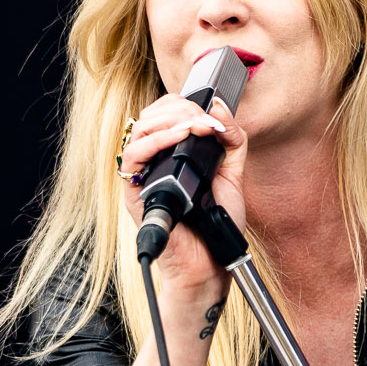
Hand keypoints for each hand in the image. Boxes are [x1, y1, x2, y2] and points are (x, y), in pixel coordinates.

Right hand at [118, 91, 247, 294]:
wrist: (211, 260)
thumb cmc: (216, 221)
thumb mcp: (233, 172)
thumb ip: (231, 140)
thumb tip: (220, 106)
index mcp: (172, 153)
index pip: (166, 112)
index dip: (186, 105)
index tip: (212, 116)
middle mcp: (154, 161)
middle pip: (152, 115)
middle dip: (182, 110)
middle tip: (206, 122)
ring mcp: (143, 175)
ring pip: (141, 129)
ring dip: (172, 121)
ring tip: (196, 128)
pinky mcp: (135, 192)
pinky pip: (133, 157)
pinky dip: (156, 141)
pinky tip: (179, 138)